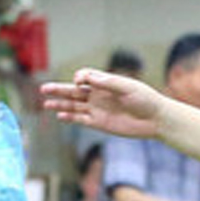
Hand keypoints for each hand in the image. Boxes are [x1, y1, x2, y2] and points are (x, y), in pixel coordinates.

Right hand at [38, 69, 165, 138]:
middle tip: (43, 89)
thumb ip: (108, 83)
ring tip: (46, 103)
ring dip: (60, 104)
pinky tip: (60, 116)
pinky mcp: (100, 123)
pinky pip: (81, 119)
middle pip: (74, 91)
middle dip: (59, 90)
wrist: (156, 119)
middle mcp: (99, 95)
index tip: (80, 81)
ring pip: (74, 106)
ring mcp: (98, 109)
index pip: (85, 77)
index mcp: (106, 83)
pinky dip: (71, 117)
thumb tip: (88, 78)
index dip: (79, 77)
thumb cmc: (145, 99)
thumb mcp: (128, 87)